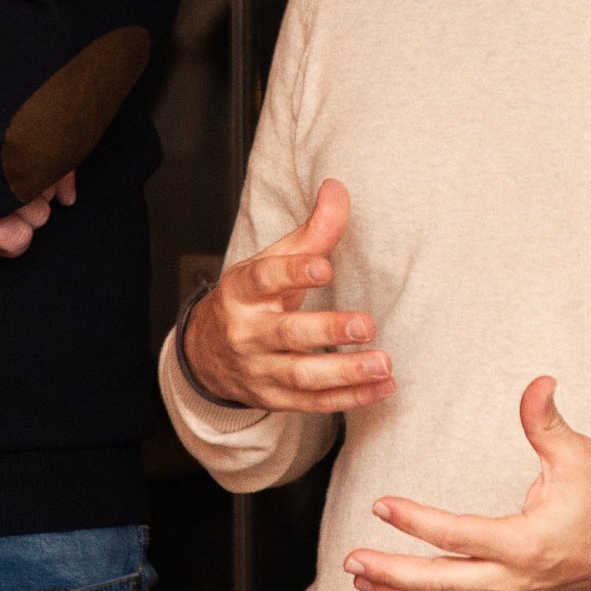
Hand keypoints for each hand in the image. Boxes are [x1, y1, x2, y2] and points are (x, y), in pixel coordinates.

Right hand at [183, 179, 392, 414]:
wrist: (207, 353)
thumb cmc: (252, 298)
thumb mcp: (271, 261)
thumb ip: (311, 231)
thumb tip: (337, 188)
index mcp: (243, 291)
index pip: (265, 279)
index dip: (292, 272)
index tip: (323, 267)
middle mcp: (247, 333)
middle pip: (287, 333)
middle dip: (326, 330)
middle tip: (366, 324)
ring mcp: (259, 370)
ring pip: (302, 376)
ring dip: (345, 373)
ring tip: (383, 363)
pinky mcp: (275, 399)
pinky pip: (314, 403)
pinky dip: (351, 398)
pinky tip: (383, 387)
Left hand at [344, 376, 590, 590]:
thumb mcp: (578, 456)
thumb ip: (547, 423)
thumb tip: (538, 383)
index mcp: (525, 544)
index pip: (457, 537)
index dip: (415, 522)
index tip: (381, 504)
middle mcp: (512, 578)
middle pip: (439, 584)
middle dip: (391, 573)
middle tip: (351, 560)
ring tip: (361, 579)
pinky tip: (398, 590)